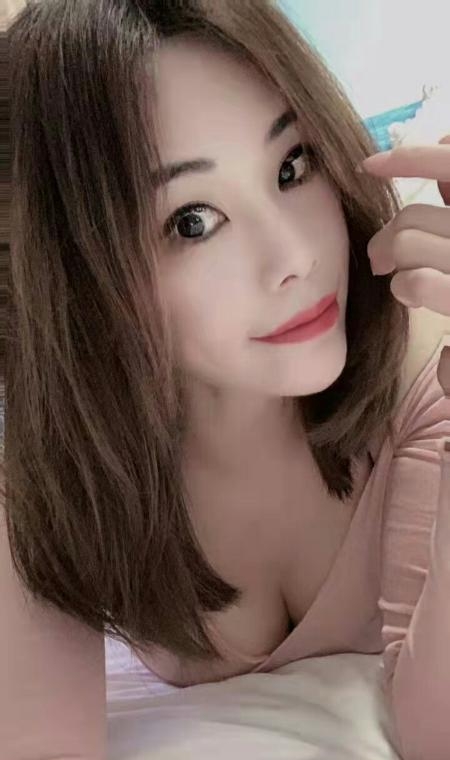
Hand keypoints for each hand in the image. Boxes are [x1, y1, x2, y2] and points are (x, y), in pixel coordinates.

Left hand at [360, 136, 449, 315]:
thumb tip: (446, 135)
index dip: (410, 158)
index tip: (368, 165)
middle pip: (410, 216)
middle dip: (386, 240)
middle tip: (382, 261)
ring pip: (405, 245)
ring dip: (397, 268)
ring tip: (408, 283)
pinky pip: (415, 281)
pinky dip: (405, 289)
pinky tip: (412, 297)